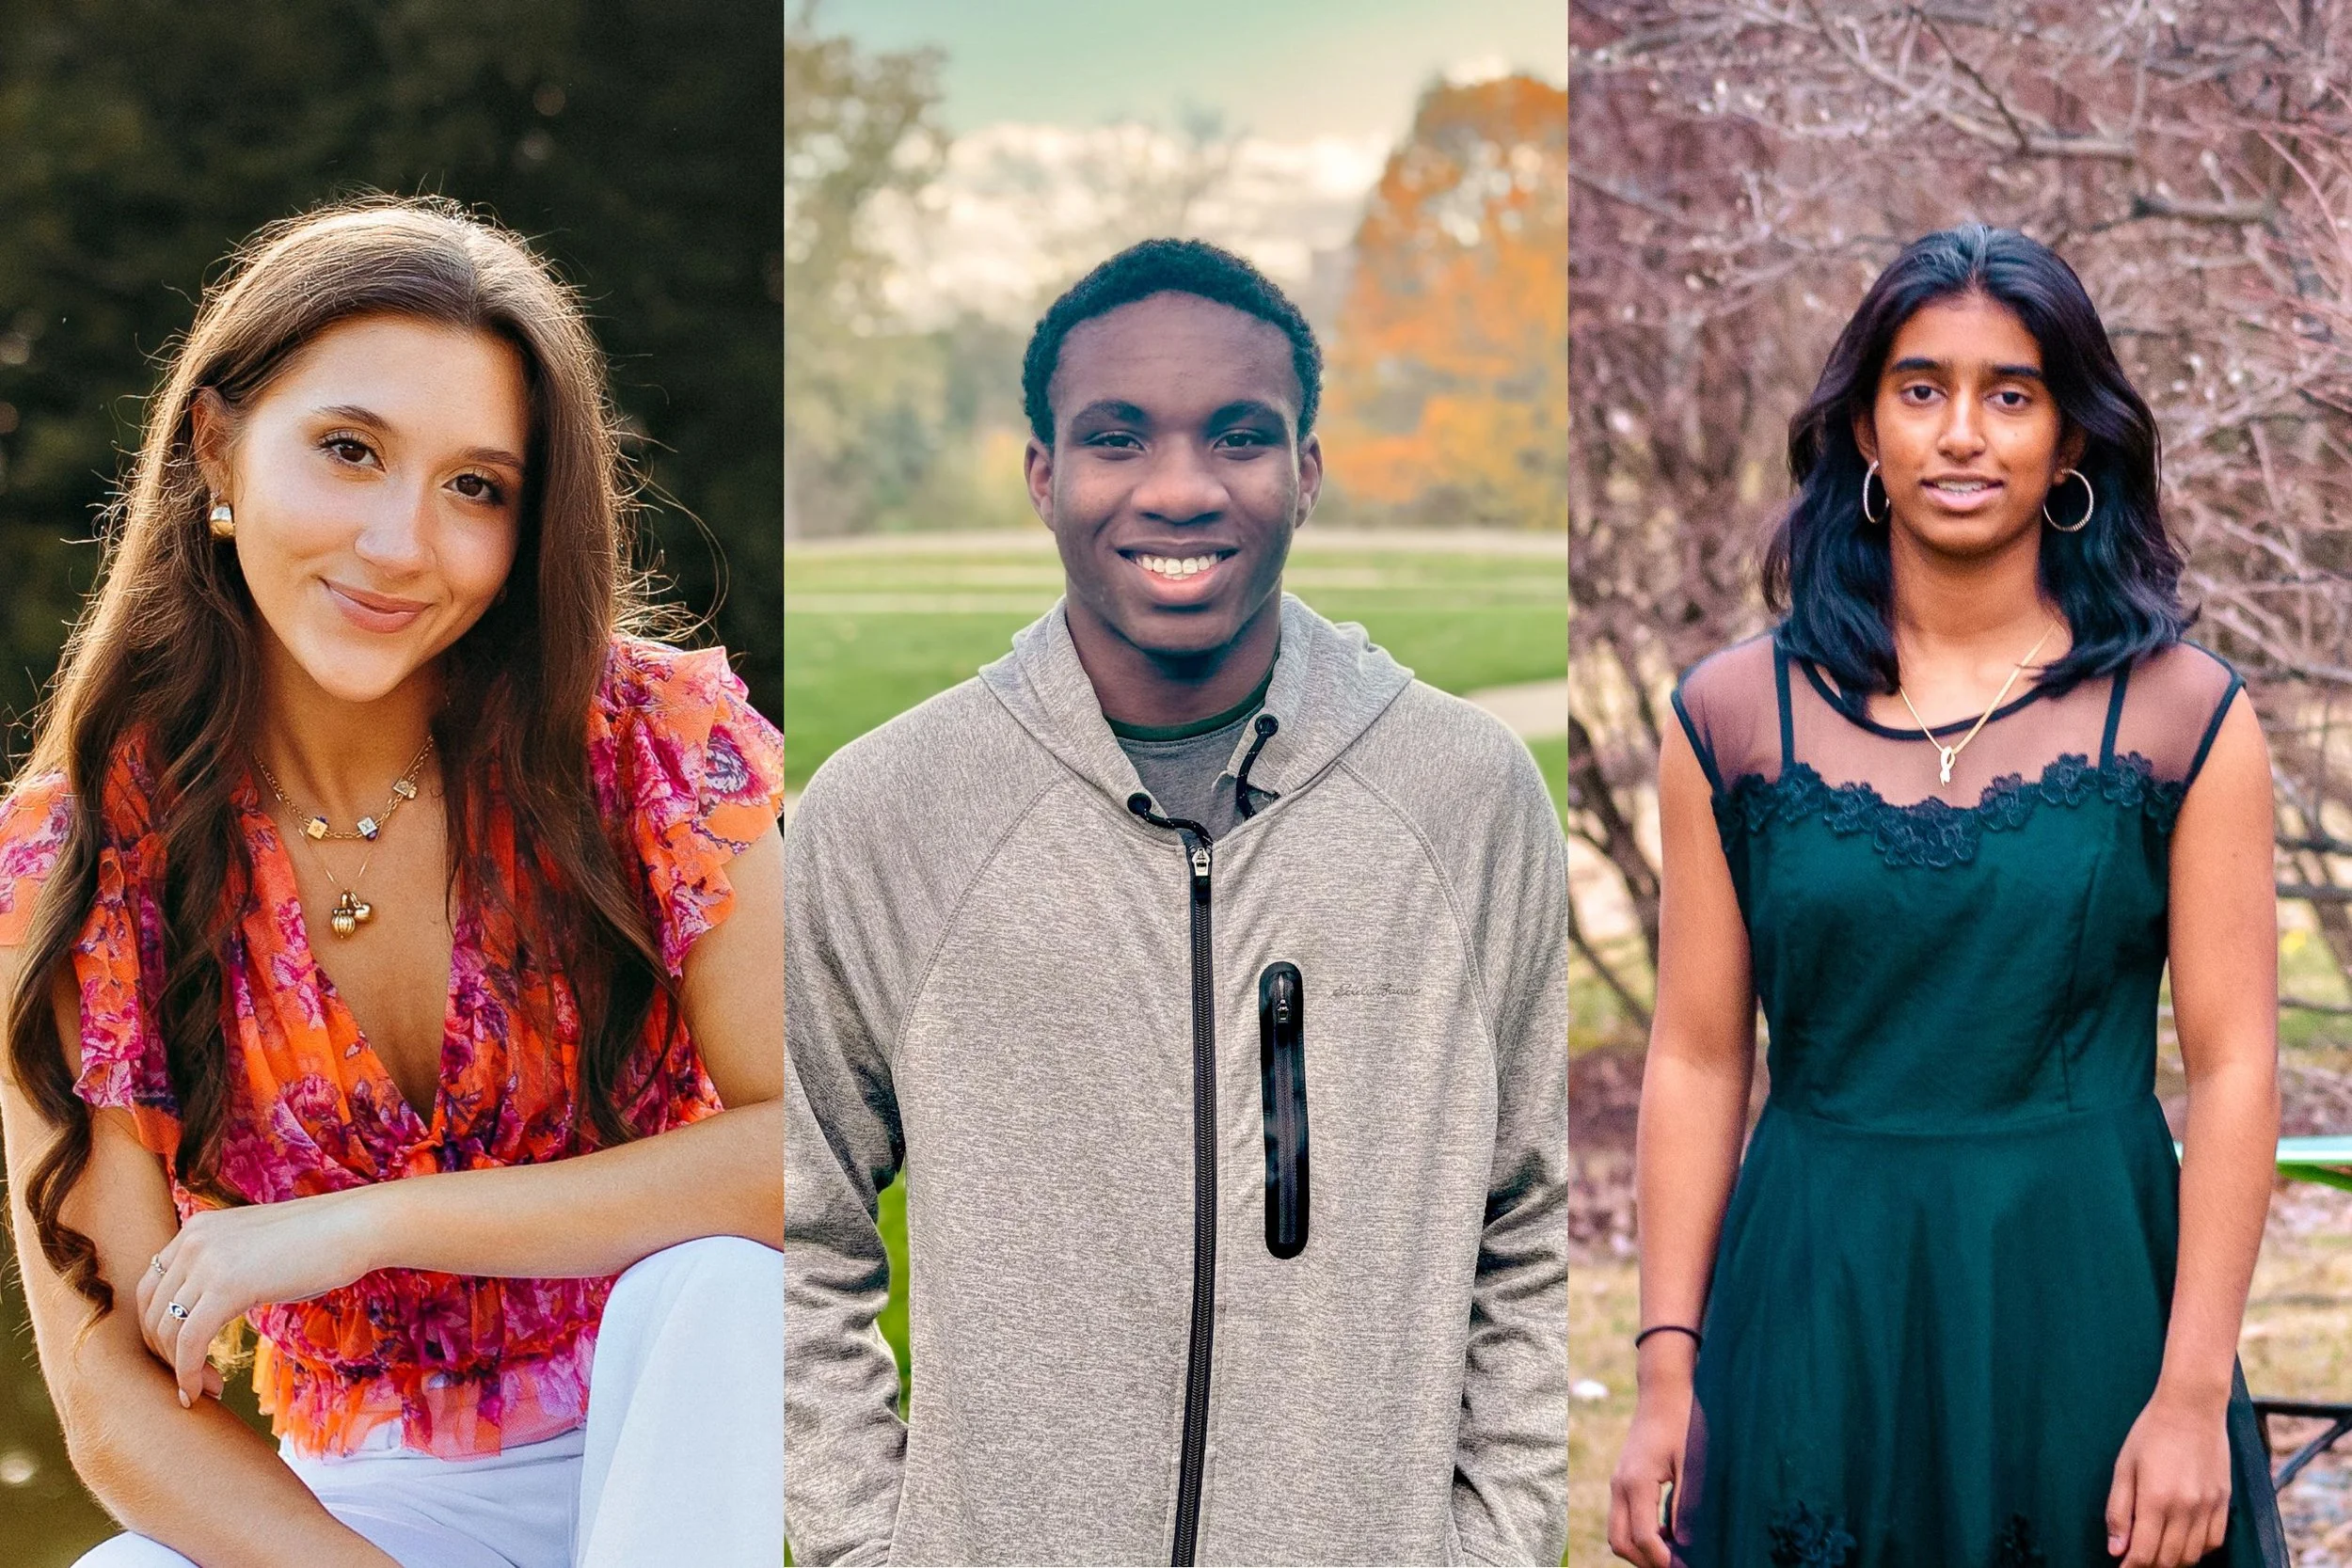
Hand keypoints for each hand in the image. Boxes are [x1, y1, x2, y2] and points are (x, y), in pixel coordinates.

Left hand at [136, 1187, 380, 1408]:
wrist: (354, 1227)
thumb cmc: (318, 1243)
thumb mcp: (256, 1249)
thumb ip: (225, 1267)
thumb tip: (213, 1306)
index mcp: (196, 1229)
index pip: (150, 1288)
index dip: (159, 1329)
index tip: (182, 1357)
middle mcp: (192, 1240)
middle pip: (151, 1311)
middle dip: (164, 1354)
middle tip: (193, 1379)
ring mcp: (207, 1261)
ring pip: (167, 1330)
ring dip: (179, 1369)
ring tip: (206, 1389)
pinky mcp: (226, 1286)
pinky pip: (189, 1341)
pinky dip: (188, 1373)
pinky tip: (203, 1391)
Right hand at [1609, 1371, 1692, 1567]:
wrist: (1663, 1392)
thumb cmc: (1683, 1423)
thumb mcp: (1691, 1465)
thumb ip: (1686, 1505)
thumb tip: (1685, 1543)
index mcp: (1637, 1482)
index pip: (1643, 1537)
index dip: (1662, 1561)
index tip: (1685, 1566)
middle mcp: (1619, 1485)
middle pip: (1620, 1542)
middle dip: (1646, 1562)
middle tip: (1677, 1564)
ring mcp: (1616, 1483)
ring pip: (1616, 1534)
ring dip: (1640, 1550)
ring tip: (1672, 1552)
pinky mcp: (1620, 1481)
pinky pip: (1621, 1520)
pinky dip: (1637, 1535)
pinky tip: (1665, 1532)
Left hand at [2106, 1385, 2231, 1565]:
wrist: (2192, 1408)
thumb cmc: (2150, 1433)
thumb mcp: (2123, 1467)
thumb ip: (2118, 1511)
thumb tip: (2116, 1549)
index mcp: (2156, 1499)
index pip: (2143, 1553)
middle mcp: (2185, 1508)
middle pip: (2168, 1560)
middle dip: (2149, 1567)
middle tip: (2135, 1562)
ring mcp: (2208, 1507)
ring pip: (2193, 1556)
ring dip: (2173, 1562)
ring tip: (2156, 1555)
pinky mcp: (2224, 1502)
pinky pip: (2214, 1542)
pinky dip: (2198, 1551)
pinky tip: (2182, 1544)